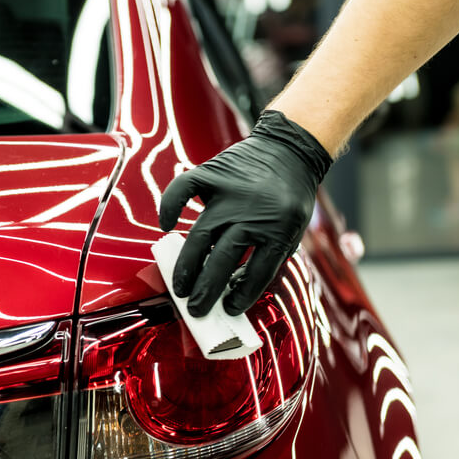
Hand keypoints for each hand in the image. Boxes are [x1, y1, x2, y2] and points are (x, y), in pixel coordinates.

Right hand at [159, 110, 332, 316]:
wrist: (291, 150)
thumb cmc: (290, 197)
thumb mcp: (292, 230)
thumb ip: (267, 257)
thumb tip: (232, 288)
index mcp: (279, 230)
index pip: (257, 274)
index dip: (242, 297)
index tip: (229, 309)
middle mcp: (253, 213)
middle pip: (223, 260)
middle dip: (206, 290)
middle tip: (195, 308)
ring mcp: (230, 193)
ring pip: (200, 236)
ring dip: (187, 266)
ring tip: (179, 286)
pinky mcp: (213, 174)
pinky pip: (183, 190)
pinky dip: (170, 206)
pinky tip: (166, 225)